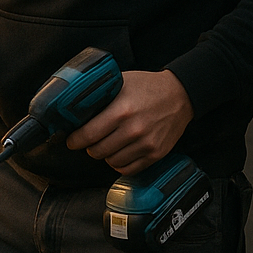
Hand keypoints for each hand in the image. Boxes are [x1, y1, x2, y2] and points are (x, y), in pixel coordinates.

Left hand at [64, 69, 193, 174]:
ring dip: (104, 156)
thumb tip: (75, 106)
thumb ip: (101, 96)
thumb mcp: (121, 82)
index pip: (89, 134)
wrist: (180, 94)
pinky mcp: (156, 154)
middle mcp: (133, 130)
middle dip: (89, 147)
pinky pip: (129, 169)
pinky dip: (119, 164)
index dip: (75, 140)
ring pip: (112, 162)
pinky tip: (118, 154)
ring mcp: (146, 144)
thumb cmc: (148, 86)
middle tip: (88, 142)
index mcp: (121, 110)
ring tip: (105, 145)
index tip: (71, 140)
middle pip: (98, 151)